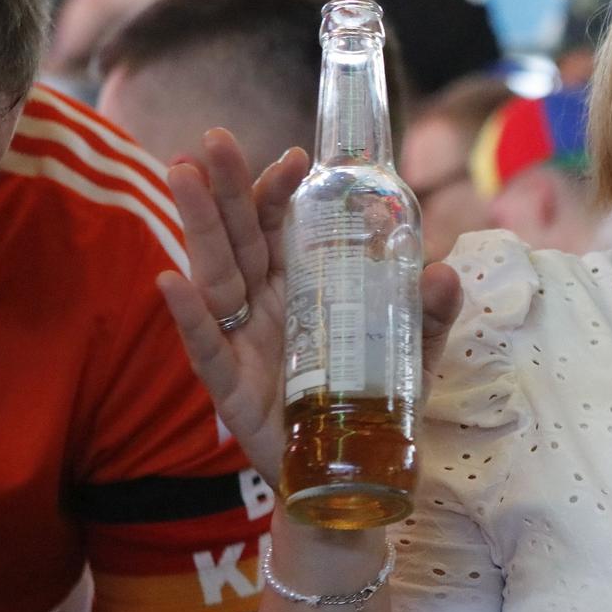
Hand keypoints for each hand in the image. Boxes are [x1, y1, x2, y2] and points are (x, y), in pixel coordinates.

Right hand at [155, 129, 462, 483]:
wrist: (351, 472)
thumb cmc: (373, 399)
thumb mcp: (415, 351)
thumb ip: (430, 312)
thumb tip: (443, 274)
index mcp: (302, 284)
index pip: (282, 225)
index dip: (281, 190)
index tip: (296, 157)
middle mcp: (264, 304)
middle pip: (240, 236)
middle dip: (226, 188)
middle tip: (215, 139)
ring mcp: (242, 342)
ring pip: (214, 275)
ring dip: (197, 226)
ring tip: (182, 176)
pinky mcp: (231, 387)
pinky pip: (205, 346)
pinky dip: (189, 315)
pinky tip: (168, 279)